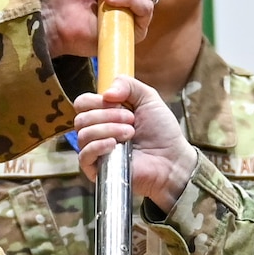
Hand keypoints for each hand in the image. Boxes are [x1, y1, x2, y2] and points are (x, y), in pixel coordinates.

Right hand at [74, 77, 198, 210]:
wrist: (172, 158)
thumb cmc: (162, 132)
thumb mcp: (148, 98)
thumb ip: (127, 84)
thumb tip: (106, 93)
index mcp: (104, 114)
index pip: (82, 103)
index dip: (96, 101)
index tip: (119, 104)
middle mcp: (97, 131)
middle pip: (81, 118)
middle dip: (108, 115)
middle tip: (131, 120)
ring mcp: (96, 151)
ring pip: (83, 134)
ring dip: (108, 130)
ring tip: (130, 134)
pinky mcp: (97, 170)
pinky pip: (84, 155)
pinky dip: (98, 146)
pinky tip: (114, 145)